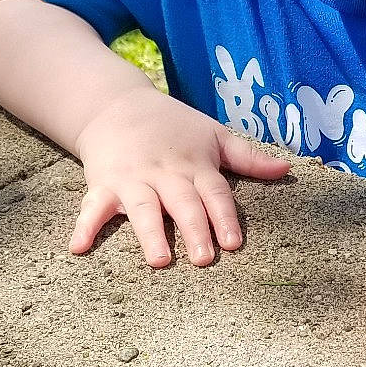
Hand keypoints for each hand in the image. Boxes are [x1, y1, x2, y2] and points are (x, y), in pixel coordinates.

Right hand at [72, 87, 288, 267]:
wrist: (117, 105)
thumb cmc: (173, 126)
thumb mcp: (213, 135)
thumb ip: (248, 157)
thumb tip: (287, 170)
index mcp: (195, 165)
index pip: (214, 193)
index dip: (224, 217)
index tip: (233, 243)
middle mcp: (165, 173)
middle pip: (182, 204)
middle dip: (194, 230)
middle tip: (203, 259)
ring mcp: (132, 179)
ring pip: (143, 208)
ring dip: (150, 233)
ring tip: (159, 261)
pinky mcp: (103, 184)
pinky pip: (92, 206)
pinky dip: (84, 226)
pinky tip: (78, 248)